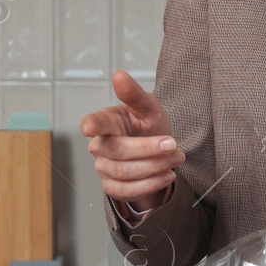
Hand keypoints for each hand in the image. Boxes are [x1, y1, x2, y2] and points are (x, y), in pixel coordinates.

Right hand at [80, 70, 182, 210]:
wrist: (158, 152)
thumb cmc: (148, 126)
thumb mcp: (149, 108)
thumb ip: (135, 94)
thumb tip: (119, 75)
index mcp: (107, 122)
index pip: (94, 123)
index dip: (91, 125)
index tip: (88, 127)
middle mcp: (100, 145)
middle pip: (119, 151)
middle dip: (150, 149)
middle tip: (174, 146)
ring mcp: (103, 168)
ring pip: (125, 172)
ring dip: (155, 167)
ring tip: (176, 159)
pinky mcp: (112, 187)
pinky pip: (127, 191)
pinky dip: (151, 184)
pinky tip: (167, 175)